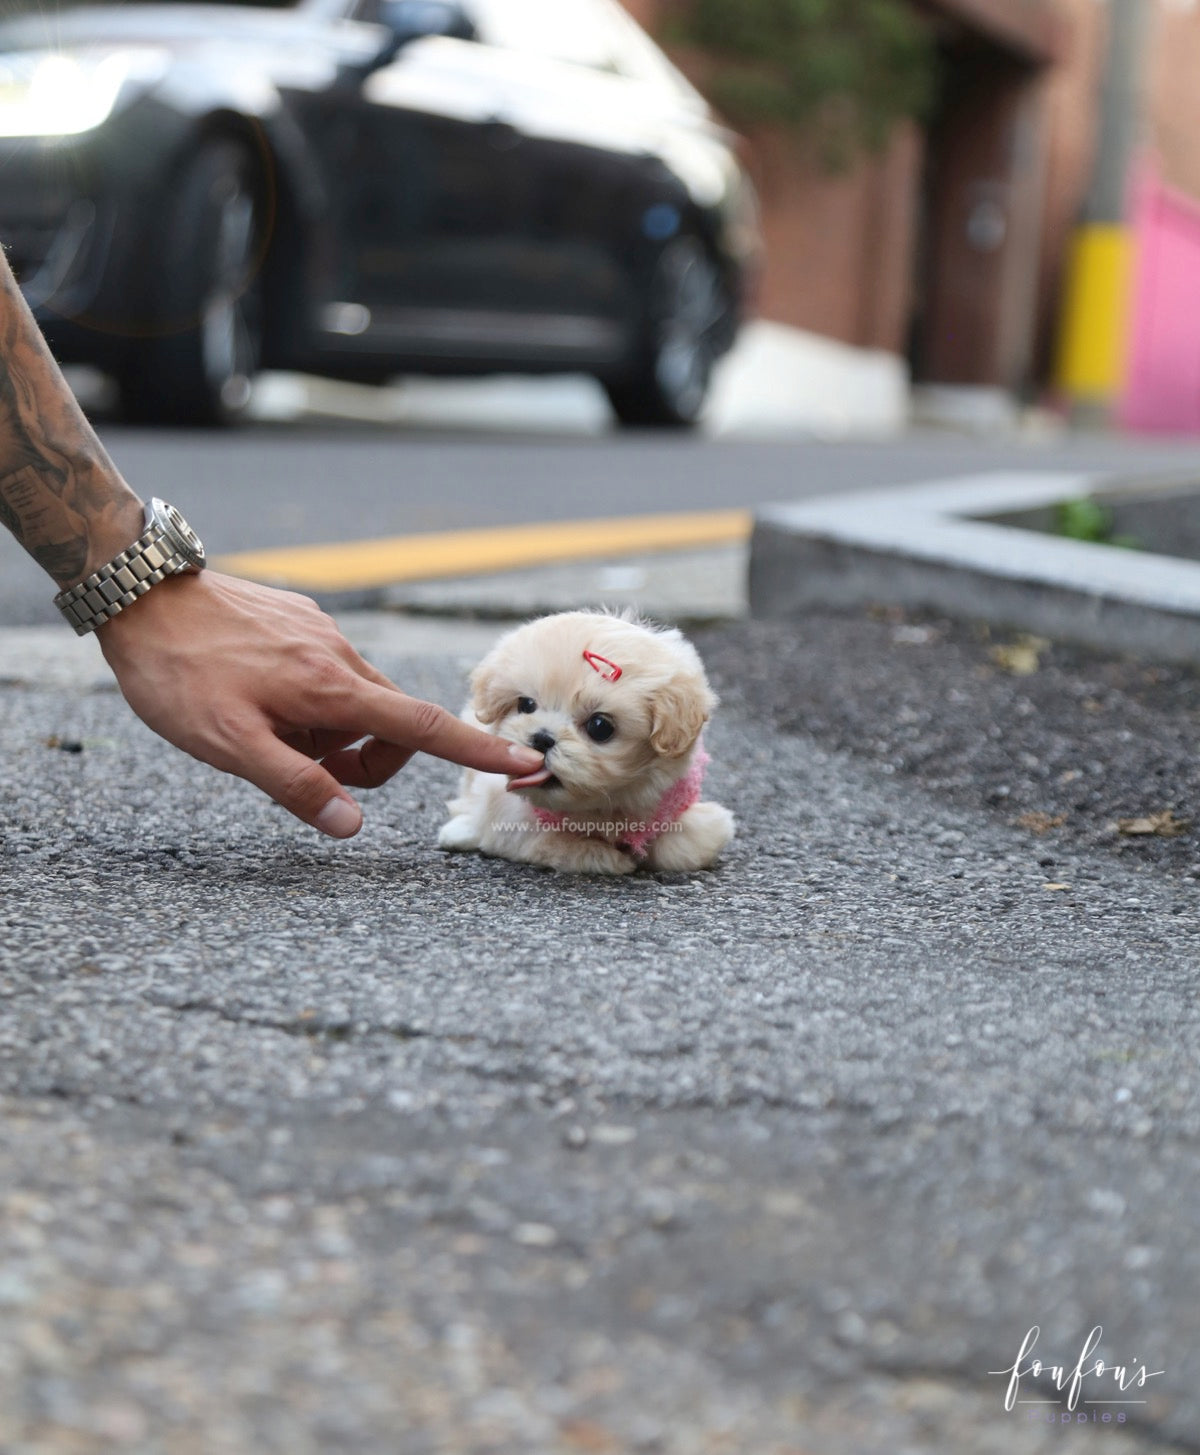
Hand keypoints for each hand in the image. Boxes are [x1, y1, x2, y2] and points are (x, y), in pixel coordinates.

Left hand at [97, 570, 543, 837]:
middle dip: (361, 760)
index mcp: (330, 689)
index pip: (423, 729)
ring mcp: (321, 635)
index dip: (478, 751)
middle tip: (298, 772)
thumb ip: (294, 785)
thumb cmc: (178, 673)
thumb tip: (351, 824)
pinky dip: (310, 703)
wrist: (140, 590)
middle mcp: (339, 656)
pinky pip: (327, 675)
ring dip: (329, 733)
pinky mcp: (301, 622)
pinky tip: (255, 698)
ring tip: (262, 731)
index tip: (527, 766)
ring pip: (355, 702)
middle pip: (389, 724)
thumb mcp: (226, 745)